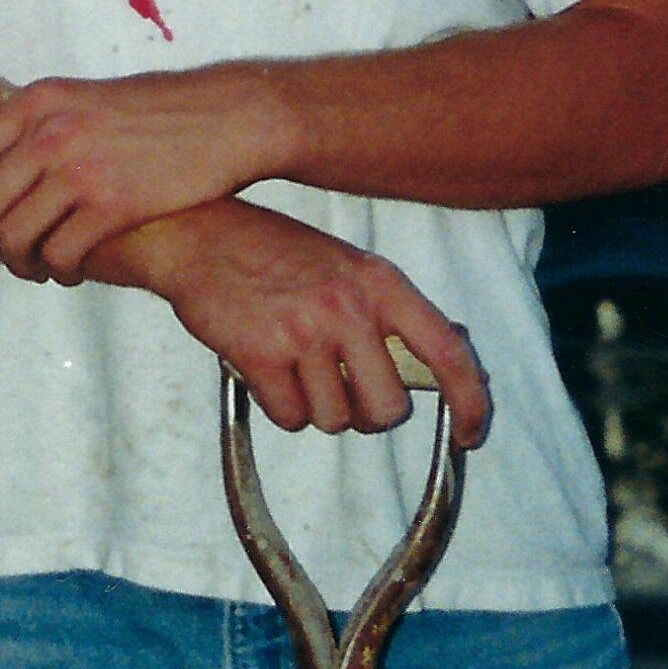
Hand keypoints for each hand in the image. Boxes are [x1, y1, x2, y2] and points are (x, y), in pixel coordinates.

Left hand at [0, 68, 290, 283]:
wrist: (224, 117)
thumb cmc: (156, 107)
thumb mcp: (84, 91)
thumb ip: (36, 102)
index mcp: (37, 102)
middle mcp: (49, 133)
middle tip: (2, 250)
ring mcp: (80, 169)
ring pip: (15, 235)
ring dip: (20, 261)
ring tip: (37, 266)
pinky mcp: (113, 205)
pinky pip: (62, 253)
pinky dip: (60, 271)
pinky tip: (71, 270)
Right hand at [131, 201, 490, 448]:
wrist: (197, 233)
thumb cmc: (271, 251)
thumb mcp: (345, 266)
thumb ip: (384, 314)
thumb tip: (426, 374)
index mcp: (380, 283)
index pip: (448, 352)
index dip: (470, 402)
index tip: (470, 435)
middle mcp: (349, 307)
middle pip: (388, 408)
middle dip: (365, 412)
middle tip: (340, 388)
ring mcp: (305, 331)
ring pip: (335, 420)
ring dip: (315, 406)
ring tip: (293, 365)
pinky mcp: (262, 354)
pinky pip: (291, 419)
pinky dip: (280, 406)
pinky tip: (267, 370)